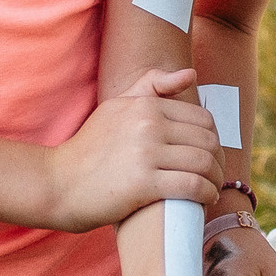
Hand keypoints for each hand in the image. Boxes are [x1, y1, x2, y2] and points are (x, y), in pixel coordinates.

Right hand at [40, 67, 221, 232]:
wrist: (57, 183)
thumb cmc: (90, 149)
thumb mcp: (116, 107)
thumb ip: (151, 86)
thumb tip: (191, 74)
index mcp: (145, 105)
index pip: (203, 119)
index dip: (214, 140)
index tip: (210, 157)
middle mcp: (148, 124)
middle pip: (208, 141)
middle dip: (219, 161)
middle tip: (215, 176)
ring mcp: (145, 153)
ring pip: (204, 163)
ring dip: (216, 180)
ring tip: (212, 189)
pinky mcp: (143, 183)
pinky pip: (192, 186)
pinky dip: (206, 194)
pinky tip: (205, 200)